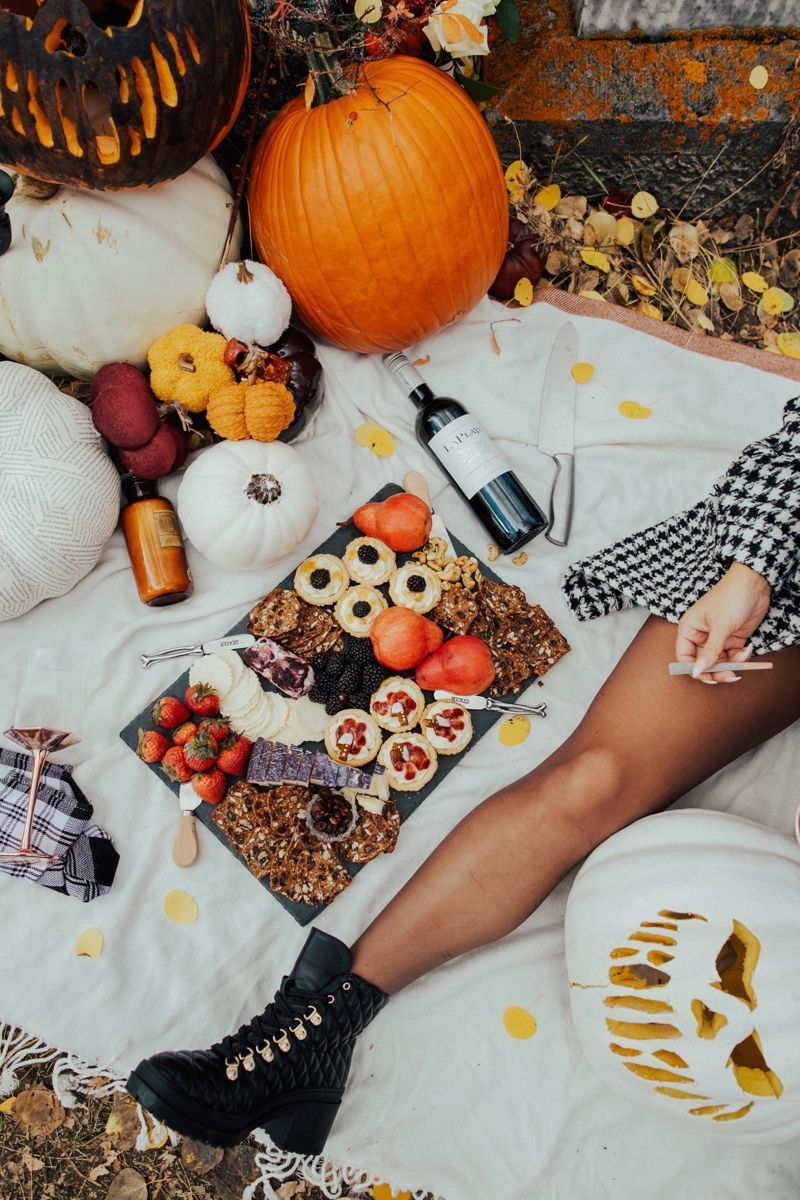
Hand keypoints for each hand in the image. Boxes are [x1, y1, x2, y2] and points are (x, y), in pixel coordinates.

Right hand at [675, 562, 770, 683]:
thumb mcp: (720, 626)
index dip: (693, 668)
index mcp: (689, 628)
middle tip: (729, 675)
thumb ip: (710, 651)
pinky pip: (732, 656)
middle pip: (703, 662)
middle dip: (716, 670)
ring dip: (731, 665)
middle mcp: (701, 635)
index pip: (684, 656)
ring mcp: (717, 638)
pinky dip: (740, 658)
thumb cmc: (731, 597)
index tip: (707, 676)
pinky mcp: (732, 639)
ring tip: (741, 661)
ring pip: (719, 662)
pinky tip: (747, 650)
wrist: (754, 583)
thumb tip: (697, 672)